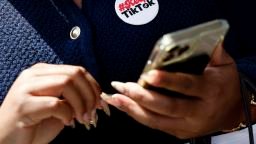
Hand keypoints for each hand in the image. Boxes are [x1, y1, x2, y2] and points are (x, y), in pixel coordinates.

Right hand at [0, 63, 100, 143]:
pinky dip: (68, 114)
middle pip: (74, 74)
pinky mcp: (23, 104)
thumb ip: (73, 95)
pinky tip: (67, 123)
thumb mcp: (58, 105)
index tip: (100, 102)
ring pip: (66, 84)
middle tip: (93, 111)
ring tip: (83, 118)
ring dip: (81, 104)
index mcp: (43, 71)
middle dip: (90, 94)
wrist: (7, 142)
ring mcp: (26, 87)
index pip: (77, 70)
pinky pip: (55, 104)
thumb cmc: (35, 124)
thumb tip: (97, 94)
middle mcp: (33, 74)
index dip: (93, 85)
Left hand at [102, 46, 243, 138]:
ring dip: (134, 109)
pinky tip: (123, 106)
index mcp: (210, 91)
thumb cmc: (225, 84)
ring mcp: (188, 125)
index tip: (149, 75)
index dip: (169, 82)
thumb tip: (198, 38)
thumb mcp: (225, 65)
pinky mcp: (179, 132)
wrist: (231, 112)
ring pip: (157, 120)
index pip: (187, 87)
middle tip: (124, 86)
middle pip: (168, 107)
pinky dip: (137, 116)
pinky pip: (155, 125)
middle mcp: (199, 112)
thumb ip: (212, 51)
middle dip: (144, 97)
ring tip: (115, 98)